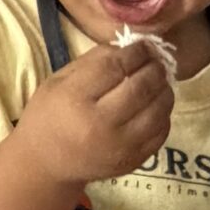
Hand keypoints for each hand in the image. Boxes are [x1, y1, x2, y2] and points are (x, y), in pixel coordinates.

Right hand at [14, 40, 171, 190]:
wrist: (44, 163)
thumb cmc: (48, 115)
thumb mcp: (58, 80)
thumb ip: (93, 60)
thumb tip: (129, 48)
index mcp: (75, 99)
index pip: (116, 67)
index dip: (135, 52)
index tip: (142, 46)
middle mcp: (99, 124)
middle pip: (141, 86)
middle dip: (154, 67)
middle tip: (155, 60)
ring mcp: (119, 146)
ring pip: (158, 109)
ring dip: (164, 89)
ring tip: (159, 80)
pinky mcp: (132, 161)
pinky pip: (161, 132)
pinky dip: (163, 113)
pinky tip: (155, 105)